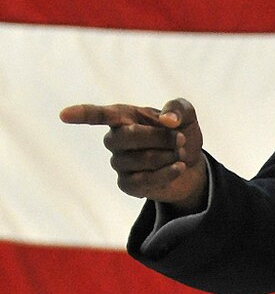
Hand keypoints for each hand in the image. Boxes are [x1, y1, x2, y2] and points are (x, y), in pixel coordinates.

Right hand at [59, 97, 207, 211]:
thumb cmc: (180, 133)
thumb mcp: (186, 116)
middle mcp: (114, 139)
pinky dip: (167, 173)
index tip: (63, 115)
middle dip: (160, 137)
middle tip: (180, 138)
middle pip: (127, 136)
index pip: (97, 115)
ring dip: (168, 156)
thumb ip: (178, 109)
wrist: (191, 163)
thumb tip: (167, 120)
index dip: (81, 114)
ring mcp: (118, 163)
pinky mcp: (126, 184)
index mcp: (122, 116)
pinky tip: (179, 167)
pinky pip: (143, 181)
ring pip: (140, 159)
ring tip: (180, 153)